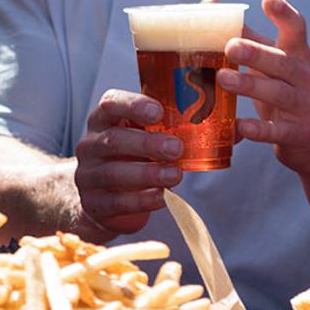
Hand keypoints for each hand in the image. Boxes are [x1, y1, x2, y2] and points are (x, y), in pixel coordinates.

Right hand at [72, 88, 178, 240]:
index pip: (111, 104)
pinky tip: (163, 197)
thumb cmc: (129, 159)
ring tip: (175, 175)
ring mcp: (88, 175)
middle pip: (113, 140)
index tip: (158, 111)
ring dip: (148, 174)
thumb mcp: (142, 137)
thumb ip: (169, 128)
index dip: (133, 105)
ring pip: (114, 173)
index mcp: (103, 120)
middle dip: (146, 143)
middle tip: (176, 148)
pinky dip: (142, 200)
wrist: (102, 198)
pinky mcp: (94, 204)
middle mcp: (91, 145)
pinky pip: (117, 202)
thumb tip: (221, 123)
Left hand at [226, 0, 309, 179]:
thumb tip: (209, 5)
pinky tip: (239, 125)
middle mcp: (303, 77)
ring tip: (223, 78)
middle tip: (230, 46)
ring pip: (278, 93)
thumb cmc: (287, 93)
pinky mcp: (298, 133)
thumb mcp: (273, 64)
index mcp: (296, 56)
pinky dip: (258, 128)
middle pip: (281, 61)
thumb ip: (246, 37)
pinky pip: (276, 130)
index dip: (284, 14)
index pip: (296, 30)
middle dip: (256, 53)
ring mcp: (303, 106)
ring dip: (250, 85)